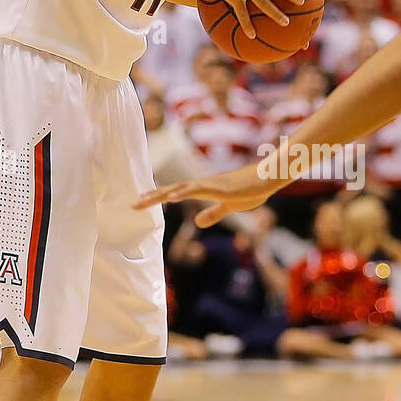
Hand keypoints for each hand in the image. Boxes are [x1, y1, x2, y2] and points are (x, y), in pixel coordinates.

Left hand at [135, 161, 281, 227]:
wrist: (268, 178)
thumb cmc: (251, 189)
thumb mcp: (229, 206)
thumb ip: (213, 213)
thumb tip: (197, 222)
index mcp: (204, 189)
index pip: (175, 192)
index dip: (158, 196)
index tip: (141, 201)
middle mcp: (202, 185)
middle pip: (172, 190)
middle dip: (152, 197)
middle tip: (132, 204)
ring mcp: (210, 184)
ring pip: (179, 188)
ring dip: (161, 194)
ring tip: (143, 200)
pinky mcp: (219, 187)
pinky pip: (197, 190)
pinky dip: (183, 192)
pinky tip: (171, 197)